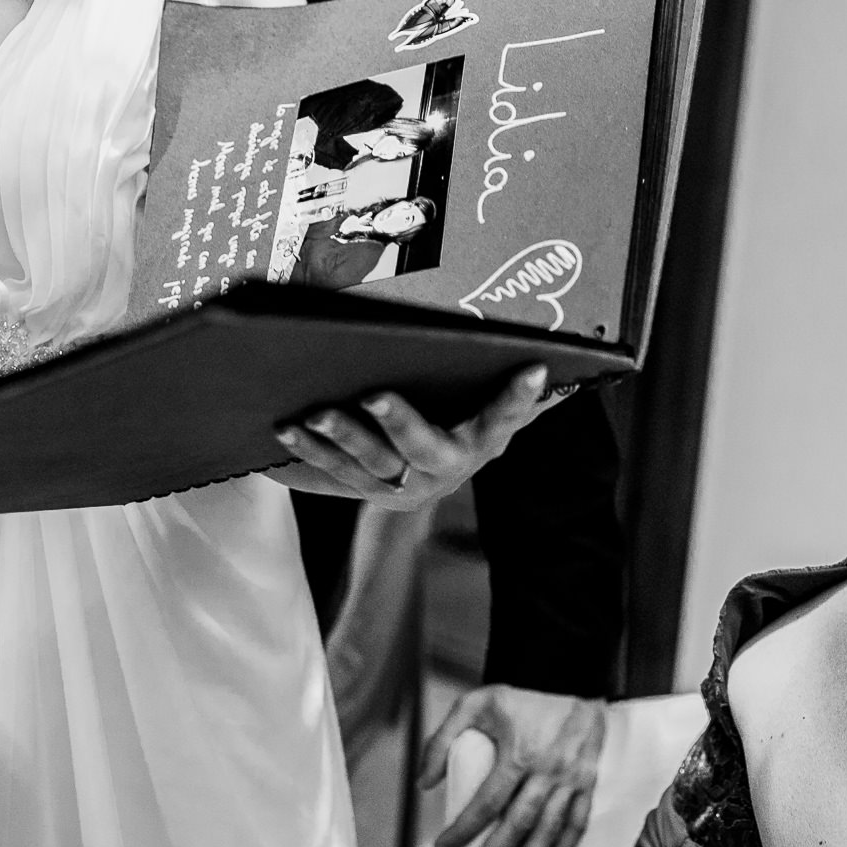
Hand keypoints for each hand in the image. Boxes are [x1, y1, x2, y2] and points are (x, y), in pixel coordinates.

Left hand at [272, 362, 556, 507]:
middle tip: (373, 395)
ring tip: (313, 413)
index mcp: (480, 444)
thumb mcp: (490, 412)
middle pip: (422, 447)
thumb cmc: (463, 426)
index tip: (534, 369)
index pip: (505, 419)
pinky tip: (285, 428)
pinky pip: (333, 470)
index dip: (517, 399)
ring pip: (370, 462)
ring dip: (341, 437)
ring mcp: (401, 482)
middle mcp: (443, 468)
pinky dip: (308, 451)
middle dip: (399, 421)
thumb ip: (517, 393)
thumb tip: (560, 360)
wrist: (428, 481)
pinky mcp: (364, 487)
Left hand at [421, 685, 607, 846]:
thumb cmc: (524, 696)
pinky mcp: (586, 785)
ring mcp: (570, 781)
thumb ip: (443, 738)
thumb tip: (426, 782)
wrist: (575, 680)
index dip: (462, 830)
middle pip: (517, 826)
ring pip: (547, 832)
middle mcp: (547, 772)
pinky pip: (576, 825)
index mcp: (519, 754)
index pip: (486, 803)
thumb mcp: (477, 704)